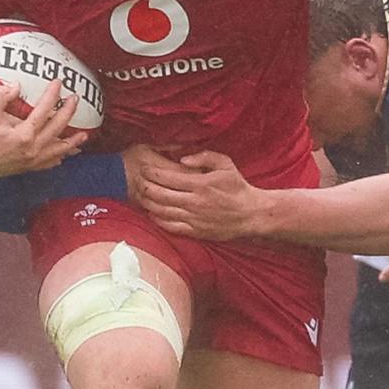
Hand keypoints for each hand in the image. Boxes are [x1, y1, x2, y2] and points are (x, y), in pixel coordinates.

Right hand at [0, 80, 86, 177]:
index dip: (52, 95)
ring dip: (71, 142)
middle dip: (68, 113)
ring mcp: (29, 161)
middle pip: (57, 129)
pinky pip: (47, 164)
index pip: (44, 111)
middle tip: (75, 99)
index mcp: (23, 136)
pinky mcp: (25, 168)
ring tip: (84, 136)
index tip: (58, 82)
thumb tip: (16, 85)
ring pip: (57, 151)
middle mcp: (31, 150)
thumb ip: (0, 96)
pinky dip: (57, 159)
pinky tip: (64, 155)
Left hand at [132, 149, 263, 239]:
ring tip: (140, 196)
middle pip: (160, 195)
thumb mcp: (225, 164)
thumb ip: (204, 156)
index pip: (167, 177)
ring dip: (148, 203)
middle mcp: (194, 202)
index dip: (152, 172)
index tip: (144, 168)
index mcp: (200, 184)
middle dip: (145, 187)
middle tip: (137, 180)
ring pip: (162, 212)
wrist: (251, 214)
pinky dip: (158, 220)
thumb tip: (182, 158)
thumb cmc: (237, 187)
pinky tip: (152, 214)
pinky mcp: (195, 231)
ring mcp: (193, 218)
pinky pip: (170, 227)